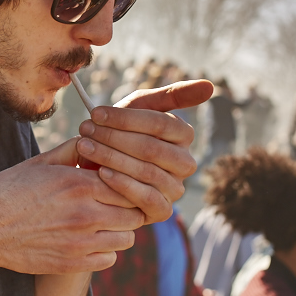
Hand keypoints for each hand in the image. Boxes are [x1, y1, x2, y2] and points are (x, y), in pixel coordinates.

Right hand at [0, 138, 145, 273]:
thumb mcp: (41, 163)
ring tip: (103, 224)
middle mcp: (87, 213)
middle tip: (115, 205)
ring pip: (127, 238)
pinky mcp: (73, 263)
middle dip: (128, 207)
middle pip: (134, 213)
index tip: (117, 184)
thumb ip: (73, 151)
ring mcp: (81, 242)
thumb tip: (95, 141)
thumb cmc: (9, 190)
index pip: (130, 184)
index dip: (127, 183)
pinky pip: (109, 259)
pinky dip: (105, 251)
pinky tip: (90, 241)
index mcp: (81, 184)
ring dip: (119, 230)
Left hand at [73, 80, 212, 222]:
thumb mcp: (140, 108)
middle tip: (86, 130)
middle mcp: (185, 163)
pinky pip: (147, 198)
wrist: (99, 167)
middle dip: (114, 138)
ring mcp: (176, 188)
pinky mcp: (162, 211)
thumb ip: (172, 94)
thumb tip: (211, 85)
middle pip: (152, 148)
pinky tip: (101, 173)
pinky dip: (122, 184)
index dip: (126, 118)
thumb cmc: (120, 132)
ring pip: (147, 172)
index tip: (96, 113)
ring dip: (111, 157)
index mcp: (183, 136)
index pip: (160, 124)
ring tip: (85, 147)